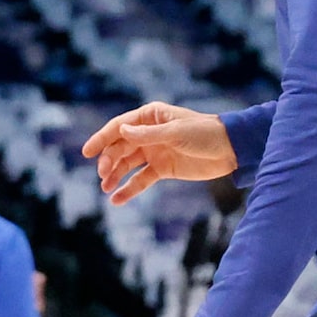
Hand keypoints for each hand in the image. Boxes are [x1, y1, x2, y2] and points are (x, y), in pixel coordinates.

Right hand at [81, 102, 236, 205]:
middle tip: (102, 175)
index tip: (87, 152)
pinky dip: (129, 189)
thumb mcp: (176, 132)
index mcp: (150, 116)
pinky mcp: (163, 169)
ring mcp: (155, 151)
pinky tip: (117, 199)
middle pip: (120, 147)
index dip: (101, 139)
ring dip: (115, 175)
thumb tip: (121, 133)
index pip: (119, 127)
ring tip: (105, 188)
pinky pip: (141, 180)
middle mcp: (149, 133)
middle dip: (109, 161)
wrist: (230, 150)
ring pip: (127, 164)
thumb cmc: (205, 133)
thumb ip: (147, 135)